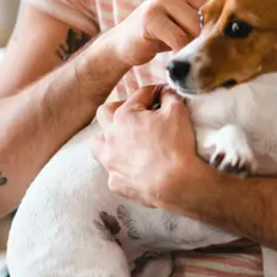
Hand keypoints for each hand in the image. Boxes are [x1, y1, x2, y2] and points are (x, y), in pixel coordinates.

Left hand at [93, 85, 204, 207]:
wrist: (178, 184)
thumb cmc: (177, 146)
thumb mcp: (178, 112)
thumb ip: (169, 96)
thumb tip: (166, 92)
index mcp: (124, 116)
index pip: (138, 96)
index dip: (153, 93)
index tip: (161, 95)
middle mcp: (111, 137)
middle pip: (105, 114)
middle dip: (119, 109)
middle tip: (136, 114)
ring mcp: (110, 162)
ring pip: (97, 144)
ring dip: (108, 139)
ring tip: (125, 141)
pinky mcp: (115, 182)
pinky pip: (112, 171)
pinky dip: (122, 167)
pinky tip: (135, 167)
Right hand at [107, 0, 219, 67]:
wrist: (128, 41)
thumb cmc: (168, 31)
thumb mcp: (193, 15)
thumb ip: (215, 12)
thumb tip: (253, 23)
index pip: (225, 2)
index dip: (226, 26)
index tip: (226, 43)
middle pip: (212, 16)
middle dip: (212, 40)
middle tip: (210, 58)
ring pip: (197, 28)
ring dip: (197, 48)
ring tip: (194, 60)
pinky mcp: (151, 15)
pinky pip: (179, 40)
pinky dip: (182, 54)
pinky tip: (179, 60)